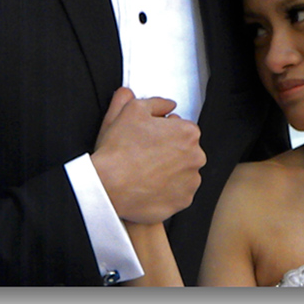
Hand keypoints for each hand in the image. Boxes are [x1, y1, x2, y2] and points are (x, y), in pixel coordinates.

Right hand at [90, 87, 204, 224]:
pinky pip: (177, 193)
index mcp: (187, 133)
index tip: (150, 136)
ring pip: (182, 172)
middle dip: (168, 150)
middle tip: (144, 152)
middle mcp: (195, 157)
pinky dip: (166, 190)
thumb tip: (166, 104)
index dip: (164, 130)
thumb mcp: (132, 110)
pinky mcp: (182, 201)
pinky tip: (148, 184)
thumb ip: (155, 102)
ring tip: (144, 170)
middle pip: (185, 150)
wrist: (108, 185)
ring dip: (168, 170)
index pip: (182, 127)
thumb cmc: (119, 150)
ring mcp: (190, 182)